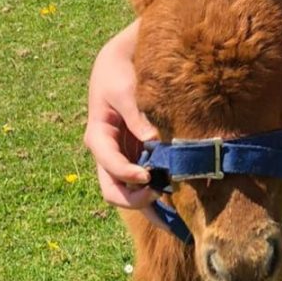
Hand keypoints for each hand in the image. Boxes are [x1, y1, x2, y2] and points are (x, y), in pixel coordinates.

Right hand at [83, 20, 159, 208]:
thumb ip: (136, 115)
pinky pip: (148, 185)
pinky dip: (161, 197)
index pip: (109, 165)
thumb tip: (153, 140)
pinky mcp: (142, 158)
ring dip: (151, 207)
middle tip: (161, 198)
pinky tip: (181, 207)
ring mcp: (125, 159)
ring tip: (177, 219)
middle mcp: (110, 154)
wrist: (126, 62)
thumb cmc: (121, 73)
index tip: (149, 176)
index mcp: (100, 137)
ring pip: (131, 194)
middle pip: (114, 191)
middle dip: (135, 201)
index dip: (128, 174)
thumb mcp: (124, 90)